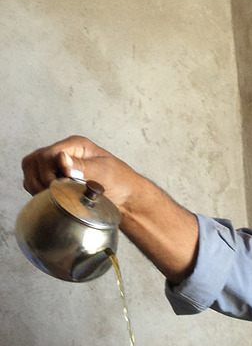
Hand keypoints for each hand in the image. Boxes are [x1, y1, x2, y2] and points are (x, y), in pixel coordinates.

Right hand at [21, 136, 199, 283]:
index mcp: (74, 146)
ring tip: (52, 197)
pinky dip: (38, 192)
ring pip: (30, 171)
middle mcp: (62, 153)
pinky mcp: (55, 180)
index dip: (48, 172)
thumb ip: (83, 166)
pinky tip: (51, 200)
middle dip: (39, 180)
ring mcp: (57, 167)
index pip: (47, 154)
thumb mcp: (104, 172)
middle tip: (55, 194)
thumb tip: (62, 159)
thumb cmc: (120, 181)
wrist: (126, 197)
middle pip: (33, 161)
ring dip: (36, 186)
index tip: (60, 186)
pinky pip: (35, 183)